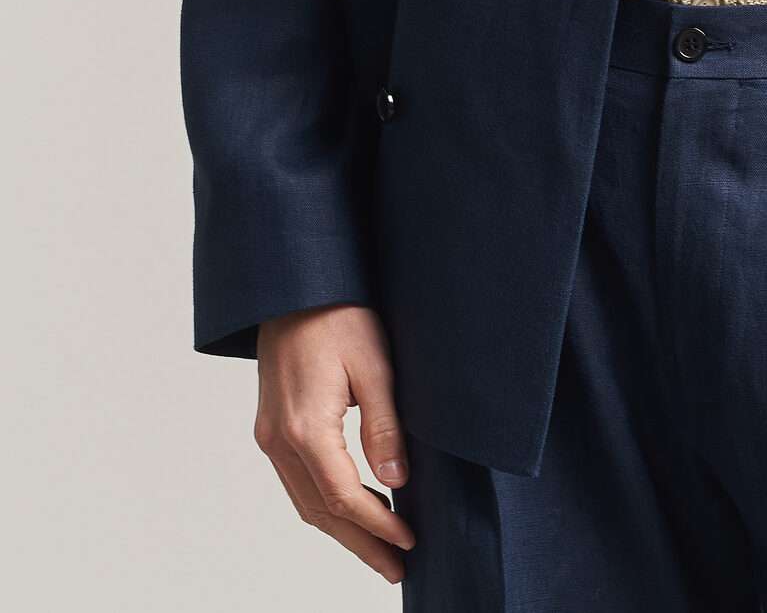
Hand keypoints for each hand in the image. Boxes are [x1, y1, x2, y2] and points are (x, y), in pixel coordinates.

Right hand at [254, 303, 414, 582]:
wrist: (294, 285)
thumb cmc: (338, 314)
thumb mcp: (374, 366)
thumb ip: (384, 427)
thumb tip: (397, 481)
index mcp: (304, 427)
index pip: (342, 497)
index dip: (378, 524)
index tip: (409, 539)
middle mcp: (279, 439)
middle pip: (320, 511)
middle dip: (360, 543)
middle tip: (396, 567)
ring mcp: (270, 435)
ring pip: (305, 501)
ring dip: (341, 530)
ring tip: (379, 550)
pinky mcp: (272, 426)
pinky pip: (296, 481)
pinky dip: (324, 504)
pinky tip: (350, 510)